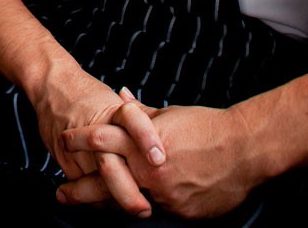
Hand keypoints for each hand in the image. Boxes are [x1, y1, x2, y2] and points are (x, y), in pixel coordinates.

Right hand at [32, 75, 163, 215]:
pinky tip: (111, 207)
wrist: (53, 87)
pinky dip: (97, 199)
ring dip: (114, 199)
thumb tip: (175, 134)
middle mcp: (94, 130)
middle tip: (144, 207)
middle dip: (127, 189)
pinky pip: (82, 185)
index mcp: (112, 112)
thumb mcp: (117, 103)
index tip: (159, 159)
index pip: (131, 120)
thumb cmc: (90, 97)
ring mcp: (77, 147)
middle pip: (110, 162)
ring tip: (135, 209)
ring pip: (95, 180)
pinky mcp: (64, 159)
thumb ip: (145, 118)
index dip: (145, 137)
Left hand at [58, 91, 265, 219]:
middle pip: (103, 183)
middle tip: (61, 192)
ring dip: (109, 204)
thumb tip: (121, 95)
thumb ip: (141, 112)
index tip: (64, 141)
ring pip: (128, 203)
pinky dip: (147, 208)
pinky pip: (158, 212)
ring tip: (91, 207)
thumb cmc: (209, 127)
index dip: (78, 140)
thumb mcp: (170, 115)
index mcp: (143, 143)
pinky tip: (139, 209)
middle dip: (78, 189)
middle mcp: (150, 171)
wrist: (246, 149)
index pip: (100, 139)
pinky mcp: (181, 213)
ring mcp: (165, 196)